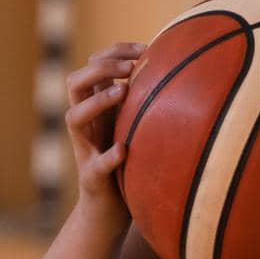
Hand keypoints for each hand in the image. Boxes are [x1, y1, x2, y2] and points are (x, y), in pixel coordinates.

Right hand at [64, 42, 145, 216]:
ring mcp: (85, 150)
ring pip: (73, 117)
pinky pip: (94, 165)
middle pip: (74, 83)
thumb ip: (147, 100)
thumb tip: (186, 68)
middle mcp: (86, 124)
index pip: (93, 65)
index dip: (114, 51)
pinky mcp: (92, 177)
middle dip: (99, 67)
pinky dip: (109, 156)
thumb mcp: (137, 124)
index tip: (144, 47)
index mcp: (96, 107)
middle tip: (129, 67)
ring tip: (122, 92)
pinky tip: (125, 149)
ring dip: (97, 101)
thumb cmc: (130, 161)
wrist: (110, 210)